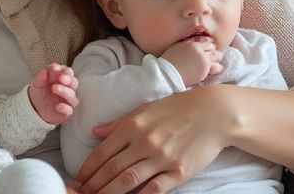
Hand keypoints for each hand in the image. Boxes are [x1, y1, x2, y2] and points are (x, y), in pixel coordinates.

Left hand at [29, 62, 78, 123]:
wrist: (34, 107)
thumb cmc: (40, 91)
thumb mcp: (38, 83)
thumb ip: (42, 76)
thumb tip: (45, 70)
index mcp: (63, 78)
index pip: (68, 72)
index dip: (64, 70)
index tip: (55, 68)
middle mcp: (68, 89)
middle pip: (74, 83)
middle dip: (69, 79)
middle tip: (61, 78)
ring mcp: (68, 101)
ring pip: (72, 96)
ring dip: (65, 91)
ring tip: (54, 88)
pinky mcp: (67, 112)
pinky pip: (69, 110)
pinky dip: (65, 108)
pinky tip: (59, 106)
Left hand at [77, 85, 234, 193]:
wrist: (214, 113)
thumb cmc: (177, 109)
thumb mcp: (145, 109)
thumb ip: (118, 123)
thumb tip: (95, 132)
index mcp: (133, 125)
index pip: (103, 151)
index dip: (88, 168)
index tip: (79, 178)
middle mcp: (144, 141)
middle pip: (112, 168)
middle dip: (94, 184)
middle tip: (82, 192)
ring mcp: (162, 158)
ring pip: (128, 180)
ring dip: (109, 192)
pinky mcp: (179, 171)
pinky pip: (154, 189)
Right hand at [160, 38, 223, 85]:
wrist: (168, 74)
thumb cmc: (170, 60)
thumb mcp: (178, 47)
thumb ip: (189, 44)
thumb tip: (195, 43)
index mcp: (194, 45)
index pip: (209, 44)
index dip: (209, 48)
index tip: (207, 52)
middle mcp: (201, 52)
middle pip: (214, 51)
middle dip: (215, 54)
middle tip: (213, 57)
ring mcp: (204, 62)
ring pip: (218, 58)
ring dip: (217, 60)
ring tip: (214, 64)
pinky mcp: (205, 72)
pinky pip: (216, 68)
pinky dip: (216, 68)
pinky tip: (213, 70)